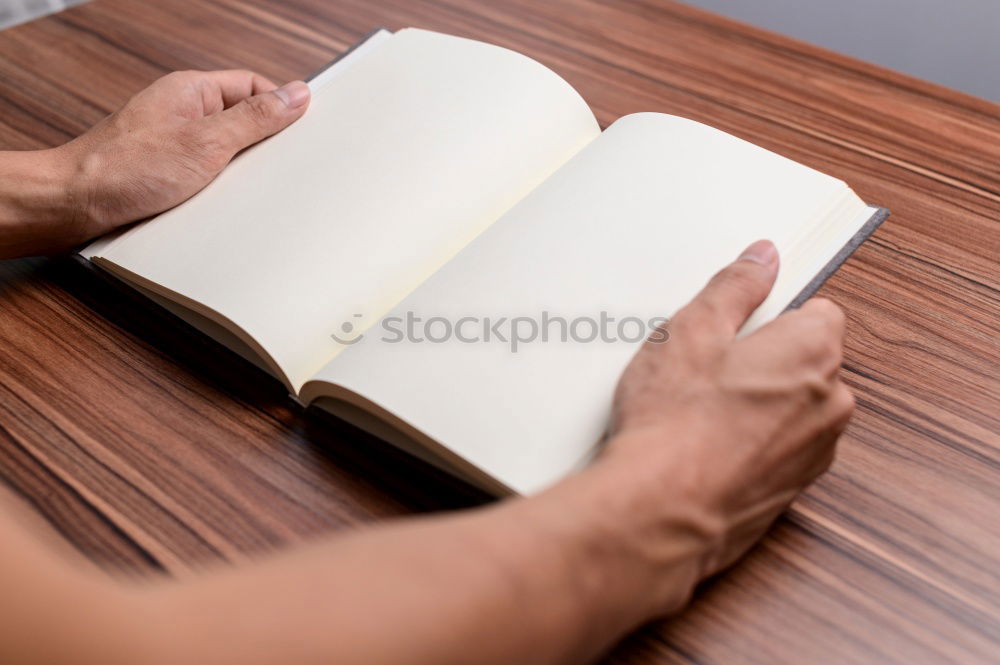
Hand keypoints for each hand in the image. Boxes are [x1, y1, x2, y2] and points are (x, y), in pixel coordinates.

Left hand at [0, 70, 309, 256]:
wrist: (75, 204)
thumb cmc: (127, 168)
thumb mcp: (207, 142)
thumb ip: (256, 118)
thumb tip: (296, 93)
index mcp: (192, 90)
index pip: (254, 87)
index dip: (282, 107)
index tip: (305, 130)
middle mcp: (183, 111)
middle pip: (244, 119)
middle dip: (264, 145)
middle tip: (281, 167)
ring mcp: (175, 142)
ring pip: (228, 151)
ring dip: (241, 172)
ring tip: (246, 189)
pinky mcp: (168, 171)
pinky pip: (209, 174)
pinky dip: (220, 189)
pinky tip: (224, 204)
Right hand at [563, 239, 854, 616]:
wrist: (661, 510)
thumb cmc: (674, 422)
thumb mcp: (692, 330)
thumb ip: (736, 287)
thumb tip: (763, 257)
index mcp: (814, 351)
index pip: (817, 312)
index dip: (772, 315)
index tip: (735, 325)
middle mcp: (830, 403)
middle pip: (804, 362)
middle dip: (762, 360)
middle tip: (704, 368)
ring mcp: (814, 452)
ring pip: (789, 409)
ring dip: (756, 405)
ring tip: (697, 411)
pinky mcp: (791, 491)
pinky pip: (775, 449)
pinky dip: (749, 445)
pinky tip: (702, 446)